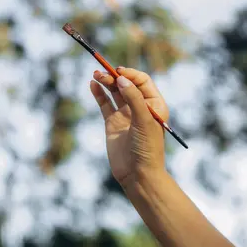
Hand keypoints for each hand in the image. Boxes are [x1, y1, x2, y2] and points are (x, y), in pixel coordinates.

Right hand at [90, 67, 167, 186]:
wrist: (137, 174)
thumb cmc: (147, 148)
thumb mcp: (144, 120)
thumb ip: (134, 98)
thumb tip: (122, 79)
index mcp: (154, 104)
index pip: (142, 81)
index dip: (130, 74)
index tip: (119, 72)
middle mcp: (140, 107)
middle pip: (126, 84)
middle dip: (114, 76)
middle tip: (102, 72)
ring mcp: (125, 114)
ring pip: (114, 92)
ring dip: (105, 82)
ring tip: (95, 74)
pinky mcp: (112, 122)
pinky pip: (104, 104)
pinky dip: (98, 93)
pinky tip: (92, 84)